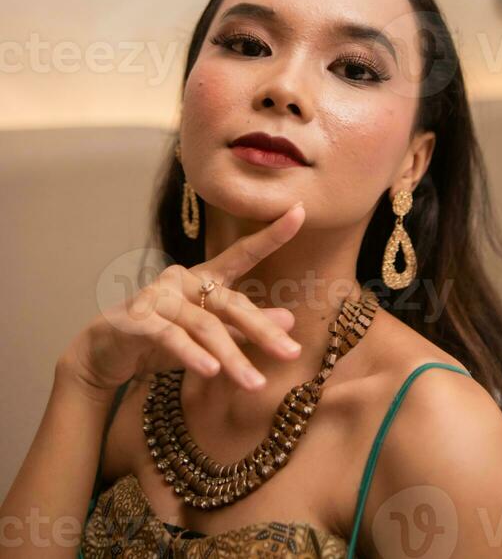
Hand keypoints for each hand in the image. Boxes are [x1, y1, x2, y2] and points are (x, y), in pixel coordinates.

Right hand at [56, 202, 305, 395]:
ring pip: (204, 325)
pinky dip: (192, 354)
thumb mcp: (210, 332)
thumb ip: (245, 325)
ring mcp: (158, 297)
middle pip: (230, 302)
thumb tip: (290, 319)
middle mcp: (183, 280)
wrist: (106, 351)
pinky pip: (170, 337)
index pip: (242, 254)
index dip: (271, 235)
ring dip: (232, 357)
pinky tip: (211, 371)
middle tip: (292, 353)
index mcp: (203, 278)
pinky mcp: (138, 320)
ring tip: (256, 384)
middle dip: (262, 330)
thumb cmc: (163, 336)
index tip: (300, 212)